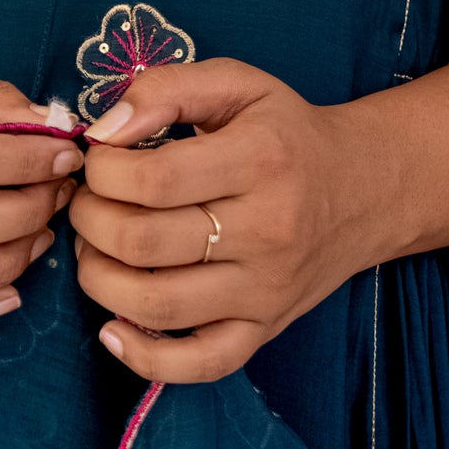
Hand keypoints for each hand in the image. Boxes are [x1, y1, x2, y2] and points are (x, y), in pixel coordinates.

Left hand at [67, 58, 379, 382]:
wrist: (364, 188)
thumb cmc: (286, 131)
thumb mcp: (237, 83)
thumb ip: (167, 89)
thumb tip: (104, 129)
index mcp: (258, 160)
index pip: (153, 180)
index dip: (102, 172)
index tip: (97, 160)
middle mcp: (266, 231)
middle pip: (144, 244)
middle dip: (89, 222)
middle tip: (85, 203)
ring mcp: (266, 290)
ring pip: (157, 307)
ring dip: (98, 282)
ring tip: (92, 251)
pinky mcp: (265, 330)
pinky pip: (200, 365)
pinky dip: (145, 360)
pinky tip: (112, 330)